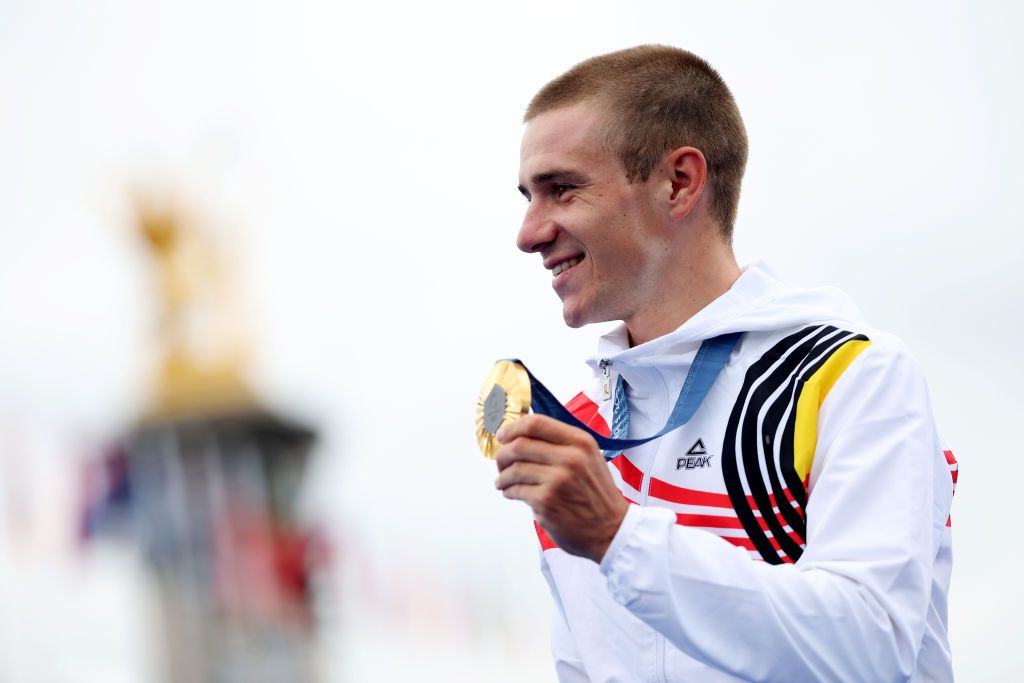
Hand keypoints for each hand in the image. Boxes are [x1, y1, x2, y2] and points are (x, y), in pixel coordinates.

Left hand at [494, 414, 628, 562]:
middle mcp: (570, 458)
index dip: (513, 428)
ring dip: (503, 476)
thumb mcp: (589, 459)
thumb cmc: (596, 494)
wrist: (612, 530)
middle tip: (500, 462)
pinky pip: (516, 491)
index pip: (536, 423)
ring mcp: (557, 480)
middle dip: (503, 454)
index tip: (503, 435)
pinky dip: (508, 491)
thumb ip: (561, 445)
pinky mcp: (547, 502)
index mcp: (580, 442)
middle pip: (519, 445)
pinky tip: (510, 493)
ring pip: (514, 469)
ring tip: (502, 481)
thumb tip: (521, 436)